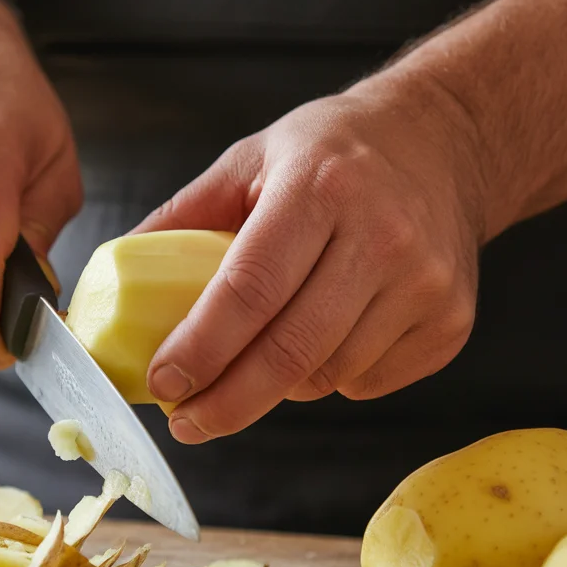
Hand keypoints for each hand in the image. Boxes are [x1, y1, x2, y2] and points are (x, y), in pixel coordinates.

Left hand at [133, 74, 486, 443]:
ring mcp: (425, 284)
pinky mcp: (450, 322)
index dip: (200, 348)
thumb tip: (117, 278)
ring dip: (278, 386)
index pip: (249, 289)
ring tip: (259, 360)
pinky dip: (330, 379)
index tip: (163, 383)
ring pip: (328, 376)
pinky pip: (367, 383)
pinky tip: (324, 340)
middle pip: (291, 351)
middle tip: (186, 421)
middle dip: (226, 402)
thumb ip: (184, 216)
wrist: (445, 145)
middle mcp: (381, 235)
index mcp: (319, 187)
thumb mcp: (252, 159)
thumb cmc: (334, 153)